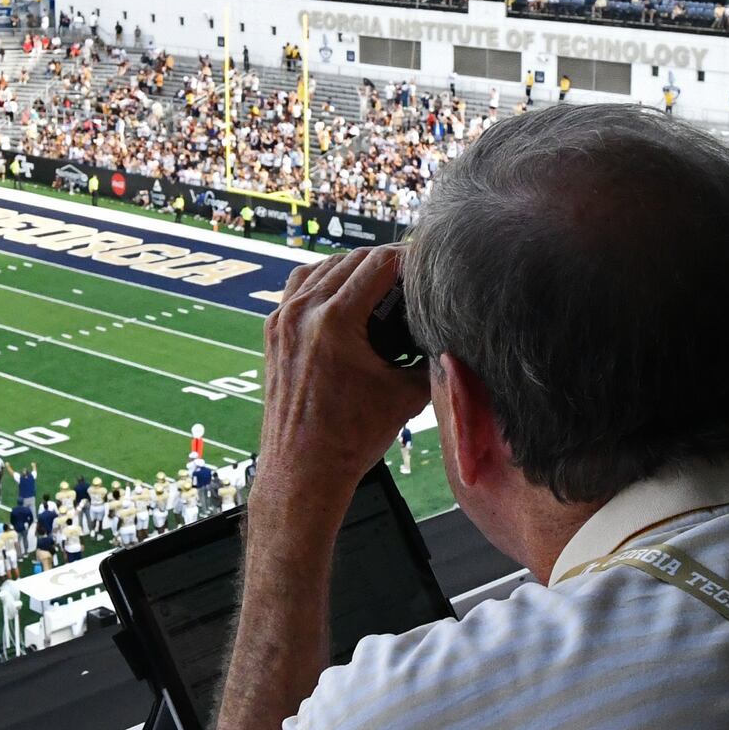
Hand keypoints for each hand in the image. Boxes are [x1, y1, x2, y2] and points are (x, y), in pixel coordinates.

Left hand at [250, 247, 427, 536]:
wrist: (303, 471)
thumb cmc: (352, 439)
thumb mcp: (407, 395)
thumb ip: (432, 357)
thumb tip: (454, 333)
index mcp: (334, 321)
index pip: (380, 263)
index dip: (410, 258)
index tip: (429, 265)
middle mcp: (303, 312)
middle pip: (352, 260)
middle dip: (385, 263)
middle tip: (412, 275)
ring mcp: (282, 320)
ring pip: (323, 268)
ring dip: (354, 268)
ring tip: (383, 282)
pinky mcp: (274, 332)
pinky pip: (300, 286)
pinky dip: (325, 282)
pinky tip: (346, 295)